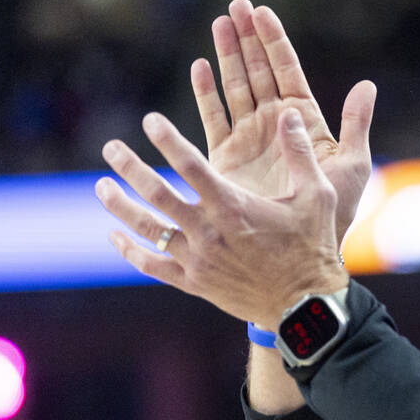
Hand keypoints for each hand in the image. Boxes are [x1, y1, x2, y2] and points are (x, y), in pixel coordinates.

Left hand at [96, 107, 347, 327]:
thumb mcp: (317, 196)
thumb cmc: (314, 247)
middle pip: (158, 194)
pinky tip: (116, 236)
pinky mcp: (194, 284)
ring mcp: (198, 260)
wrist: (305, 306)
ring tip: (101, 186)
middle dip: (130, 168)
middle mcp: (208, 232)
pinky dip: (130, 250)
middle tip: (111, 148)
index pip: (191, 165)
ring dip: (121, 205)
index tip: (149, 120)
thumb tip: (291, 113)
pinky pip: (152, 266)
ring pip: (148, 229)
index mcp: (234, 207)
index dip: (168, 140)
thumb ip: (300, 153)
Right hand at [193, 0, 375, 245]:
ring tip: (218, 23)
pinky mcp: (225, 158)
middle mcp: (274, 125)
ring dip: (226, 56)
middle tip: (235, 5)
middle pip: (257, 71)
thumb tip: (366, 84)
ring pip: (235, 87)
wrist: (301, 250)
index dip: (274, 42)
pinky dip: (206, 93)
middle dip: (247, 39)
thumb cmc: (333, 214)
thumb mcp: (352, 166)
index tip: (262, 12)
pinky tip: (200, 67)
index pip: (287, 71)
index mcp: (304, 121)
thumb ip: (356, 124)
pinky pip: (213, 118)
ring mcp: (249, 139)